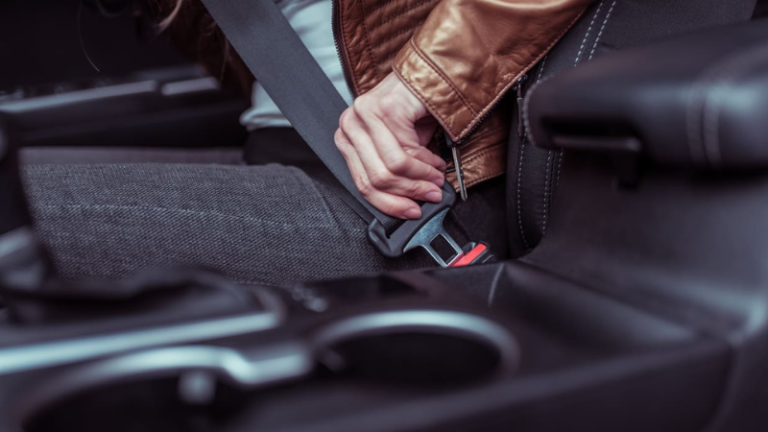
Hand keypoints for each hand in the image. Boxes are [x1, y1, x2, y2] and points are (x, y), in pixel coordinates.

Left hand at [335, 73, 445, 219]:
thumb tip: (406, 201)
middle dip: (408, 193)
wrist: (432, 75)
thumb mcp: (398, 146)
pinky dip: (425, 163)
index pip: (361, 182)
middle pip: (374, 179)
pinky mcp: (384, 109)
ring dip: (420, 179)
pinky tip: (435, 163)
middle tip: (429, 196)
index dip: (388, 204)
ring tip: (435, 180)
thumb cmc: (414, 109)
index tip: (409, 211)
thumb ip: (392, 172)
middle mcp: (350, 123)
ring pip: (390, 169)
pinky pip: (405, 153)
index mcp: (347, 135)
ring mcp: (364, 115)